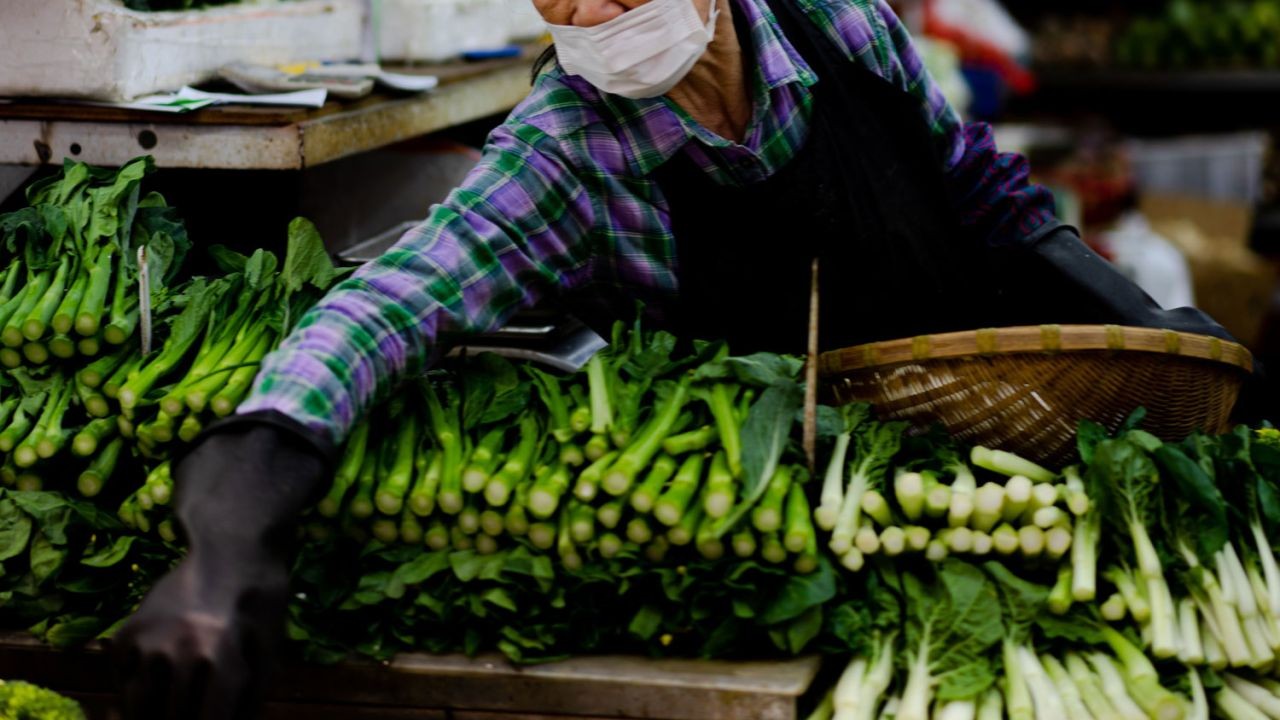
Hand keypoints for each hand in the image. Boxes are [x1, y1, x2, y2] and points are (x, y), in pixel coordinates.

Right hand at [113, 416, 332, 719]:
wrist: (230, 548)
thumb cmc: (258, 603)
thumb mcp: (269, 650)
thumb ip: (251, 699)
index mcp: (224, 660)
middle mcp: (183, 652)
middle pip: (172, 719)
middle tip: (184, 716)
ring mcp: (150, 641)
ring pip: (138, 706)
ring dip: (148, 717)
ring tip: (163, 714)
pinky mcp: (129, 630)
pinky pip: (120, 678)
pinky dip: (131, 690)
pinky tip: (149, 689)